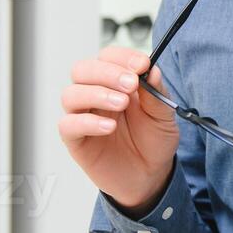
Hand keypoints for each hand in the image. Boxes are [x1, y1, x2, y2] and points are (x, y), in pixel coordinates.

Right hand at [59, 46, 181, 214]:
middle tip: (130, 84)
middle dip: (107, 72)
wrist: (150, 176)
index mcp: (116, 82)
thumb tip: (152, 69)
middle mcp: (95, 94)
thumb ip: (157, 93)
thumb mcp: (164, 115)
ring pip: (71, 94)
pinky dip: (87, 122)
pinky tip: (109, 127)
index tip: (142, 65)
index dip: (123, 57)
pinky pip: (68, 125)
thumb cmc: (153, 141)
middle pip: (83, 70)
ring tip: (121, 104)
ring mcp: (83, 116)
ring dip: (96, 94)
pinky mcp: (76, 140)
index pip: (108, 57)